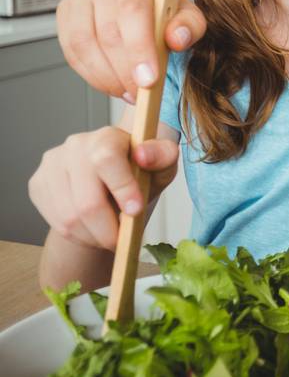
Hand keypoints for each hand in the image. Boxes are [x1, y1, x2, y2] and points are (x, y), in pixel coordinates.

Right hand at [29, 126, 178, 250]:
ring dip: (94, 237)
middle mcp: (75, 145)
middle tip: (122, 240)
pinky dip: (78, 235)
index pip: (106, 159)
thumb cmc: (139, 174)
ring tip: (108, 234)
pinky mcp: (38, 183)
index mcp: (107, 136)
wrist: (110, 184)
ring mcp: (52, 164)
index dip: (121, 188)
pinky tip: (91, 228)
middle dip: (109, 230)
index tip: (135, 211)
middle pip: (87, 201)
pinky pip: (56, 222)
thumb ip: (162, 157)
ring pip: (70, 218)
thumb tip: (142, 156)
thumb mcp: (162, 166)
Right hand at [58, 0, 204, 101]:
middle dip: (124, 70)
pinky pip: (70, 49)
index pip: (134, 8)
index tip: (148, 80)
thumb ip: (188, 25)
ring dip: (105, 76)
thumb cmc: (158, 1)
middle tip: (139, 92)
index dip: (139, 48)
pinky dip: (90, 73)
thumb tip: (178, 39)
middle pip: (107, 29)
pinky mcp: (65, 11)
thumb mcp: (184, 9)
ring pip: (83, 42)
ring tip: (125, 91)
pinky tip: (109, 83)